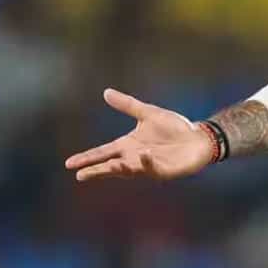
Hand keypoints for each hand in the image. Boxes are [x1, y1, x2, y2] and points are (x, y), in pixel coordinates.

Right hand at [65, 89, 215, 180]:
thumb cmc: (174, 128)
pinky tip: (142, 154)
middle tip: (81, 175)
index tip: (69, 164)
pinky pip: (152, 167)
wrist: (198, 137)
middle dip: (97, 170)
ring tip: (109, 167)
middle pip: (111, 166)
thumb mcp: (148, 113)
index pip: (103, 152)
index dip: (87, 158)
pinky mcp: (163, 170)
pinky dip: (146, 162)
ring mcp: (148, 166)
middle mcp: (134, 158)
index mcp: (128, 145)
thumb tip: (106, 92)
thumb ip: (127, 105)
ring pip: (129, 170)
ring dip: (120, 169)